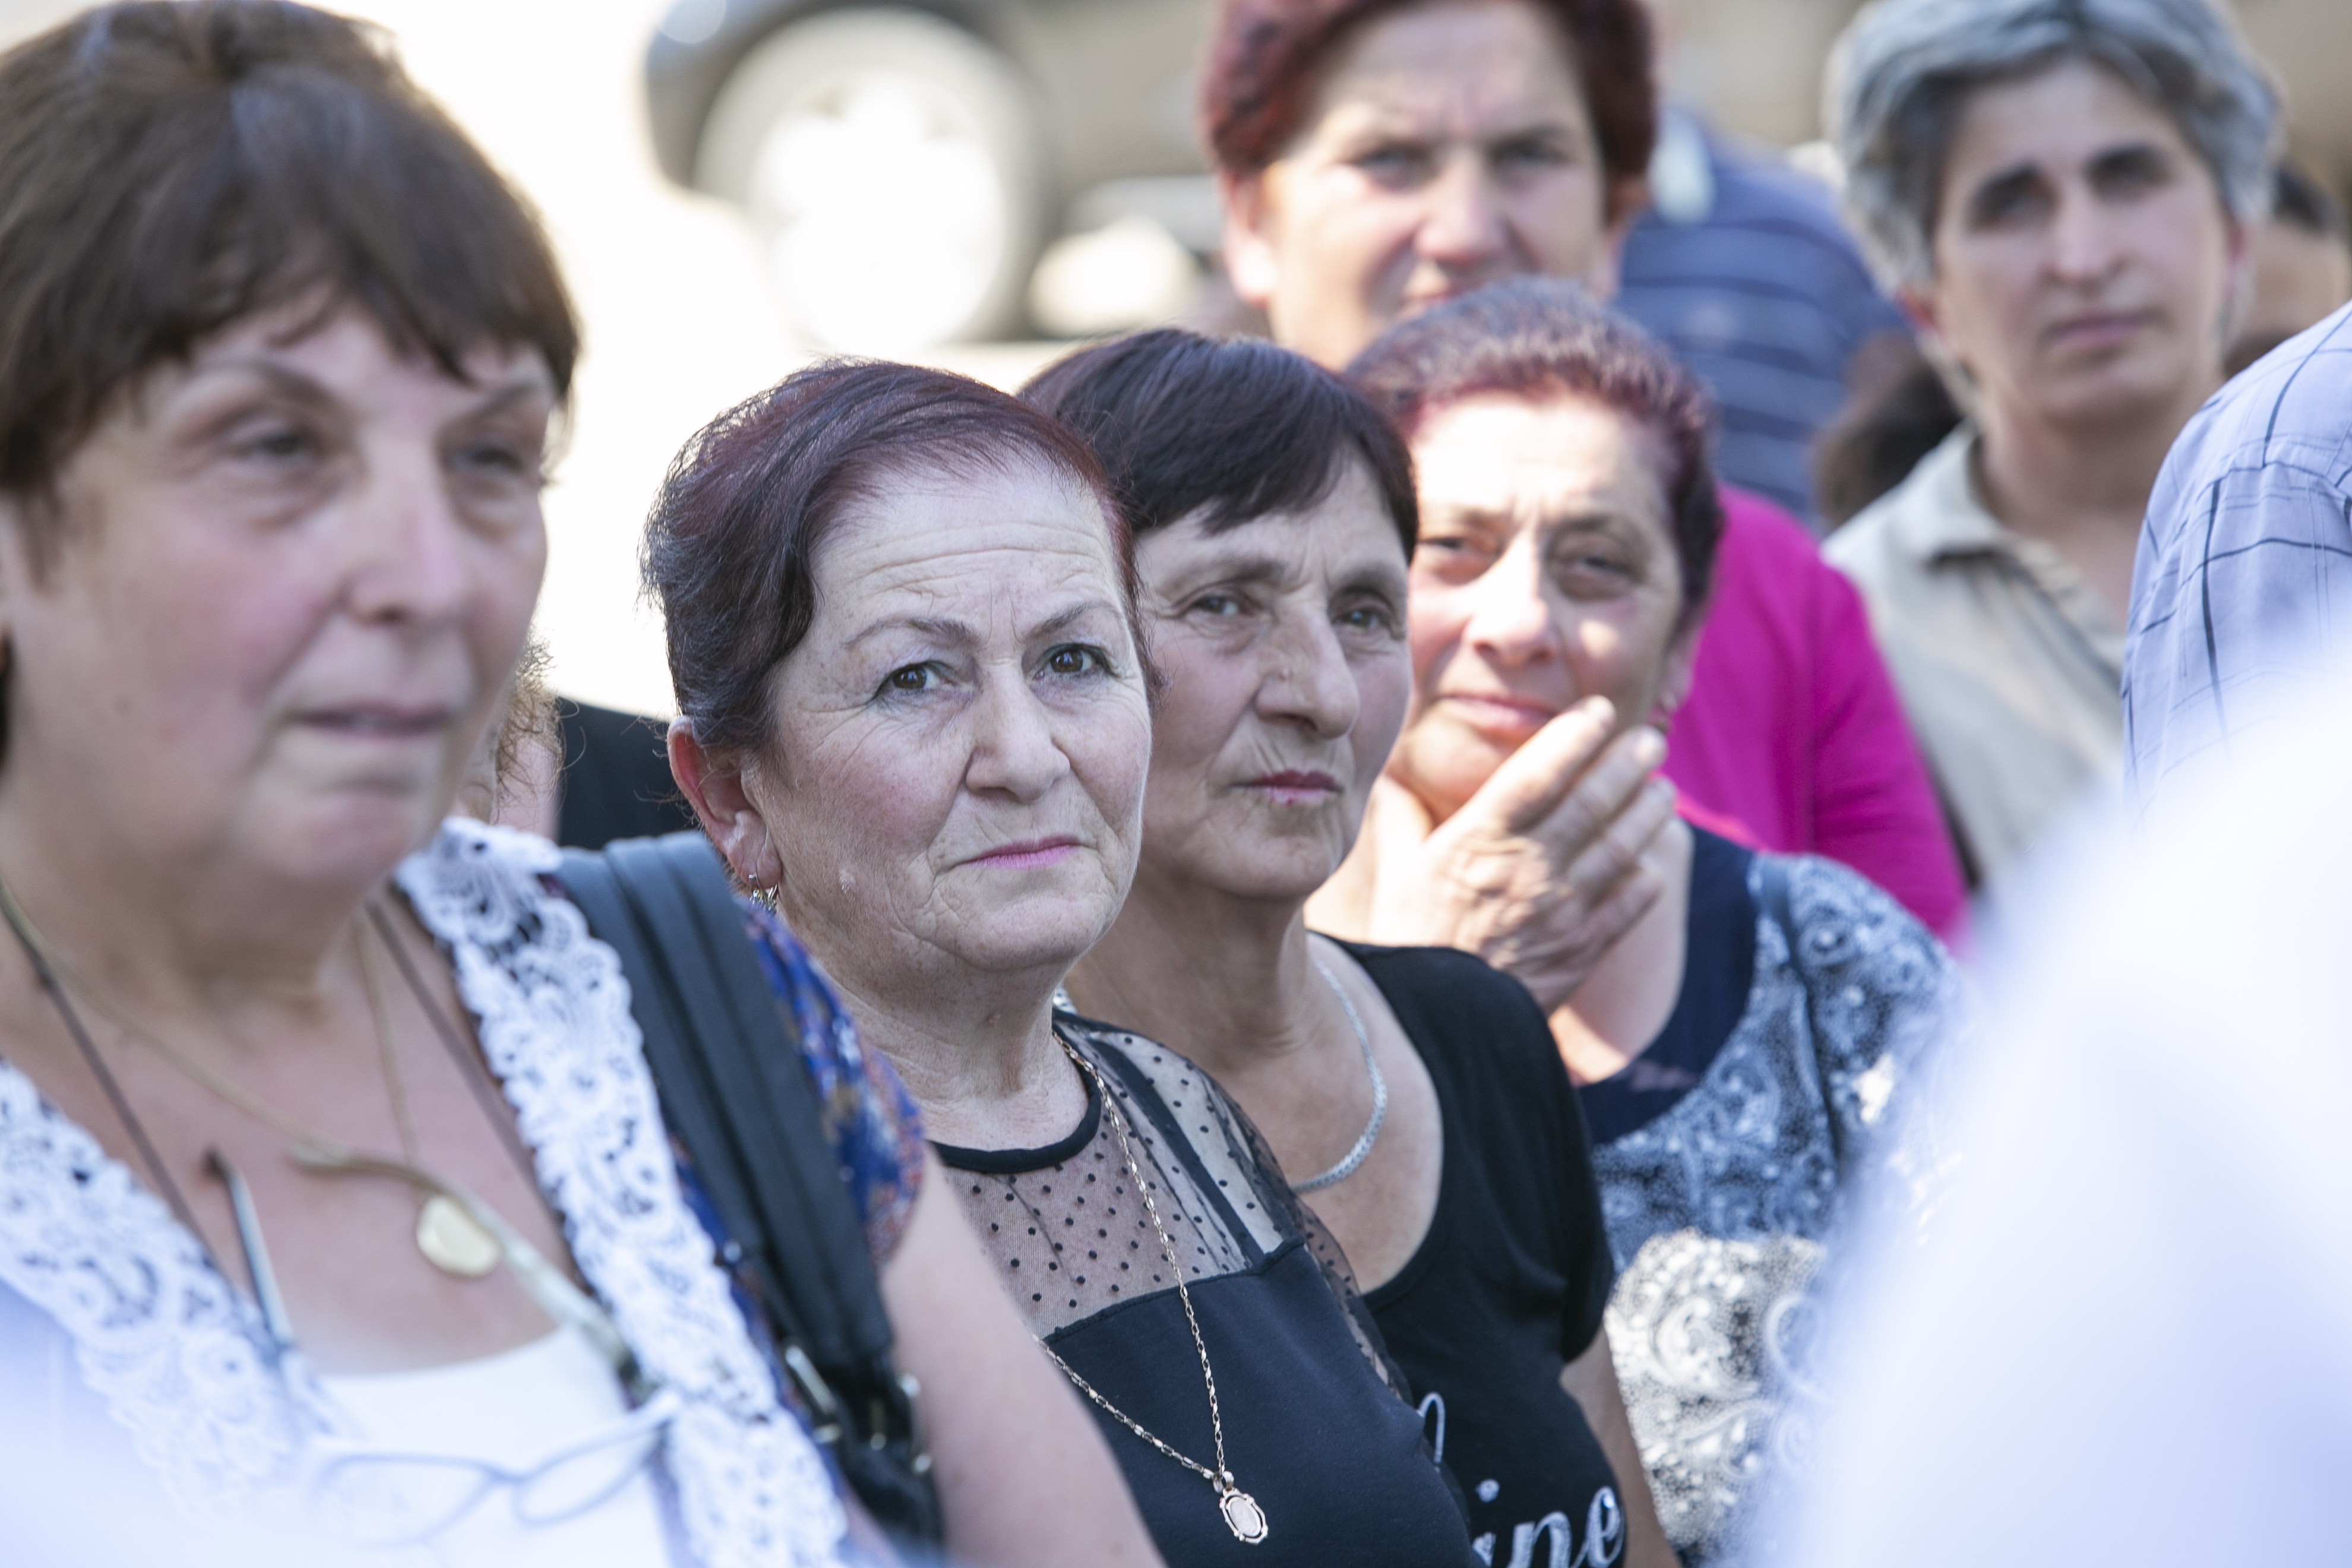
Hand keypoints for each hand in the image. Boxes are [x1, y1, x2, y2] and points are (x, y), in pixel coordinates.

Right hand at [1362, 698, 1674, 1010]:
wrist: (1439, 1025)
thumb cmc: (1410, 941)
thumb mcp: (1396, 874)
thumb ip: (1401, 819)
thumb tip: (1391, 777)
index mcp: (1479, 841)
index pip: (1538, 772)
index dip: (1574, 735)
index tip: (1598, 710)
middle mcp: (1528, 868)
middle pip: (1594, 801)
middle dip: (1628, 762)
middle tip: (1649, 740)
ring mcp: (1563, 910)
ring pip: (1623, 845)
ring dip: (1649, 811)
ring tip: (1662, 788)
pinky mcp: (1585, 949)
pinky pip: (1632, 902)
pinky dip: (1646, 876)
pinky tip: (1649, 860)